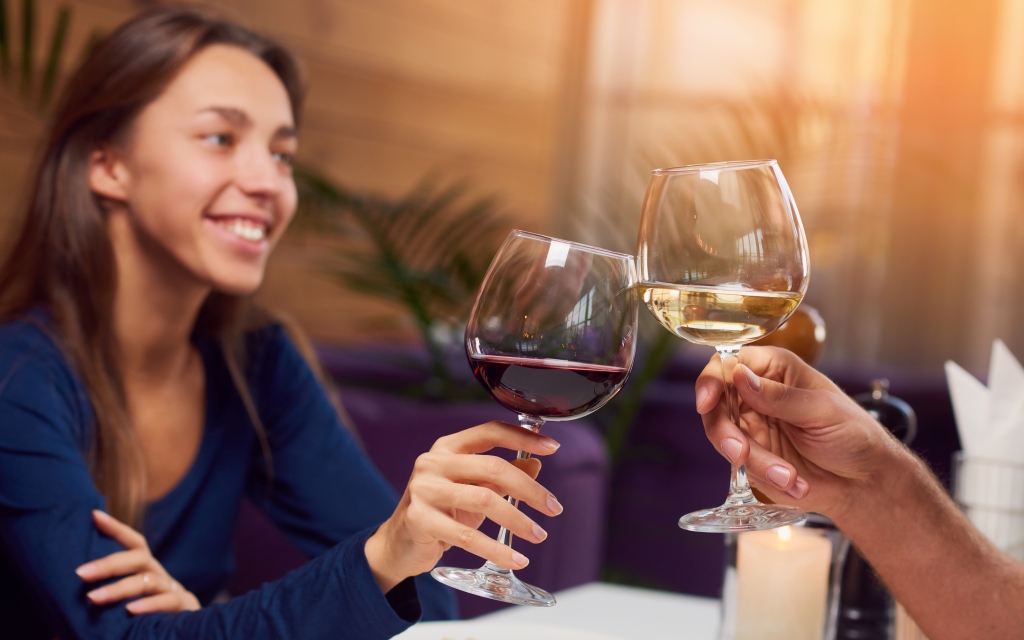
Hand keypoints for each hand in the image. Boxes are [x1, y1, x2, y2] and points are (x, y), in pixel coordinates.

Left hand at [75, 510, 200, 613]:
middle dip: (108, 564)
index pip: (132, 541)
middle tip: (80, 573)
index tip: (93, 515)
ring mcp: (169, 588)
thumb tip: (70, 584)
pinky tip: (130, 610)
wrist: (185, 622)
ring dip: (119, 588)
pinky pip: (166, 601)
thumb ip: (109, 584)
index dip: (115, 527)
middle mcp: (157, 572)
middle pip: (137, 559)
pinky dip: (149, 605)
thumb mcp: (130, 590)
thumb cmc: (145, 605)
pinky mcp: (180, 606)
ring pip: (148, 581)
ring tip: (93, 598)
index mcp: (144, 566)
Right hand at [364, 421, 562, 592]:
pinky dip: (497, 549)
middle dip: (529, 489)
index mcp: (448, 447)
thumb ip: (501, 476)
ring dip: (518, 520)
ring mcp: (424, 489)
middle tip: (553, 507)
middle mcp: (433, 462)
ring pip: (484, 499)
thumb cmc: (441, 511)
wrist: (400, 543)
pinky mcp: (420, 519)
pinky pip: (468, 536)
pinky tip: (516, 558)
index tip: (553, 447)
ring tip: (539, 535)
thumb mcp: (473, 488)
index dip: (523, 437)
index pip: (490, 432)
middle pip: (493, 467)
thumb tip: (535, 465)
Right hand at [695, 346, 905, 518]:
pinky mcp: (753, 458)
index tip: (707, 402)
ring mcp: (752, 428)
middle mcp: (757, 395)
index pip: (729, 364)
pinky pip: (741, 468)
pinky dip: (765, 478)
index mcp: (775, 370)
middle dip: (725, 432)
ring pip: (725, 439)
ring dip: (753, 462)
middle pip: (715, 404)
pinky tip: (795, 485)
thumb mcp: (822, 410)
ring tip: (787, 476)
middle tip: (741, 453)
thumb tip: (739, 376)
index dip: (711, 380)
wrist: (866, 483)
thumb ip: (780, 396)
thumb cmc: (855, 435)